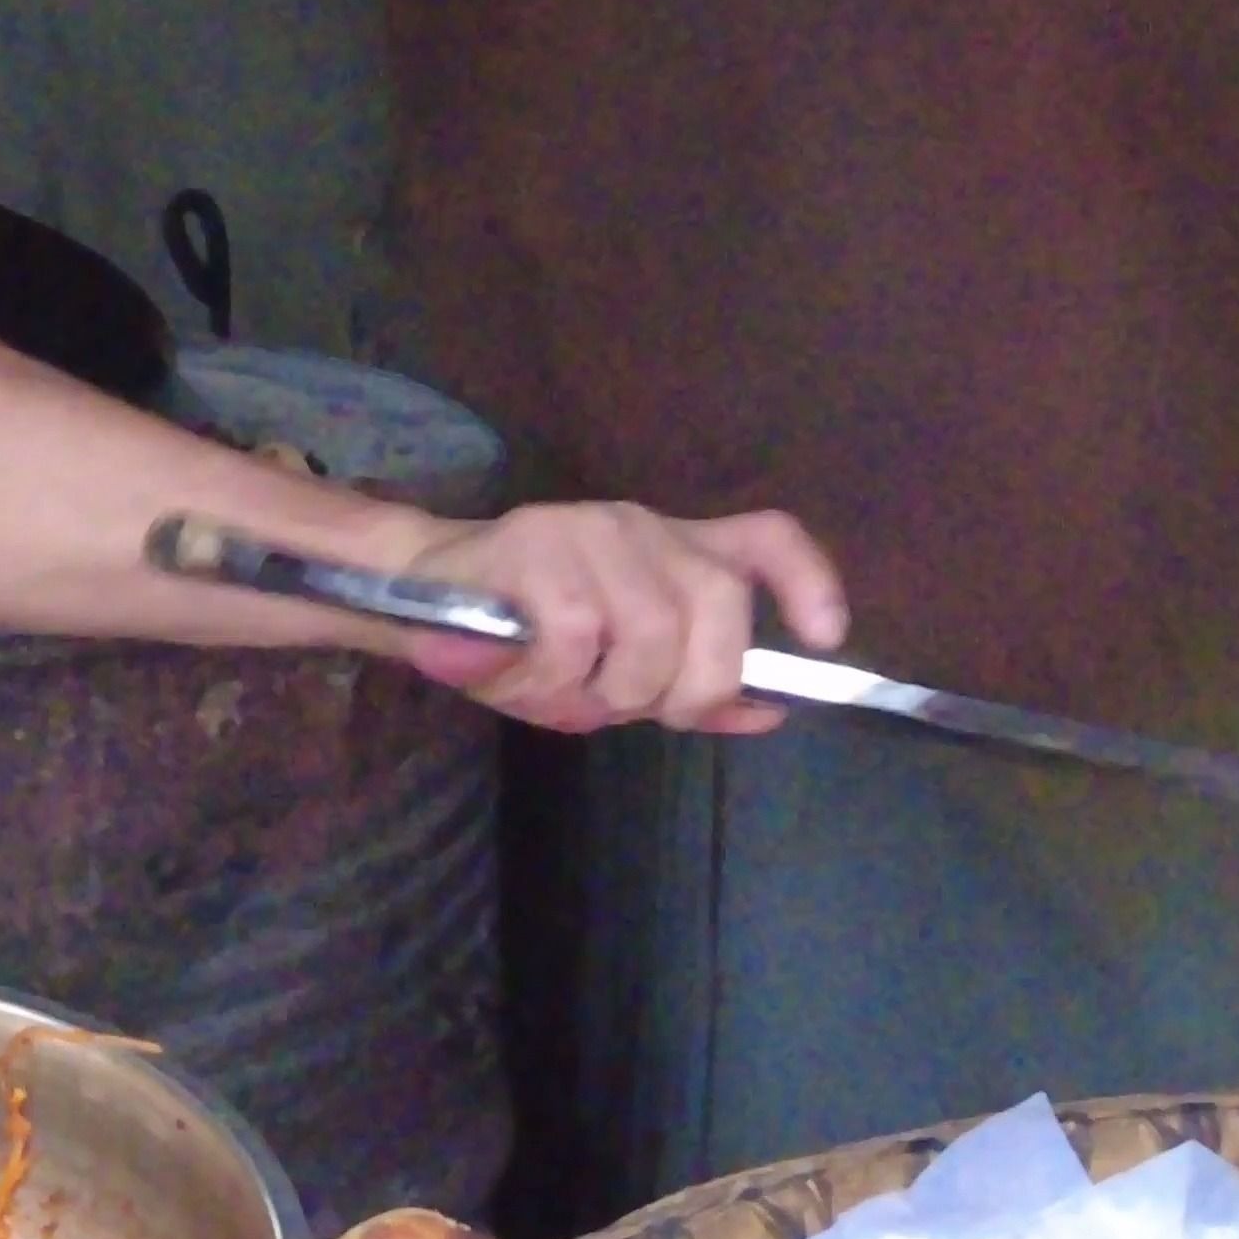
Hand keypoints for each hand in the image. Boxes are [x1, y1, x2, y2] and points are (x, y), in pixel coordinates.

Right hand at [394, 503, 846, 733]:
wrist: (413, 594)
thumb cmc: (518, 639)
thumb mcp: (612, 673)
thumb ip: (687, 687)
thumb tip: (767, 712)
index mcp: (674, 551)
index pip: (765, 539)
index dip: (809, 584)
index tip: (826, 637)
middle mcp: (644, 526)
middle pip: (720, 605)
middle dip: (688, 686)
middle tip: (629, 707)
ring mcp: (592, 528)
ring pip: (650, 632)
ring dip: (605, 690)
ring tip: (558, 690)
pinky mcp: (537, 543)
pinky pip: (577, 635)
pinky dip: (551, 679)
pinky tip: (519, 677)